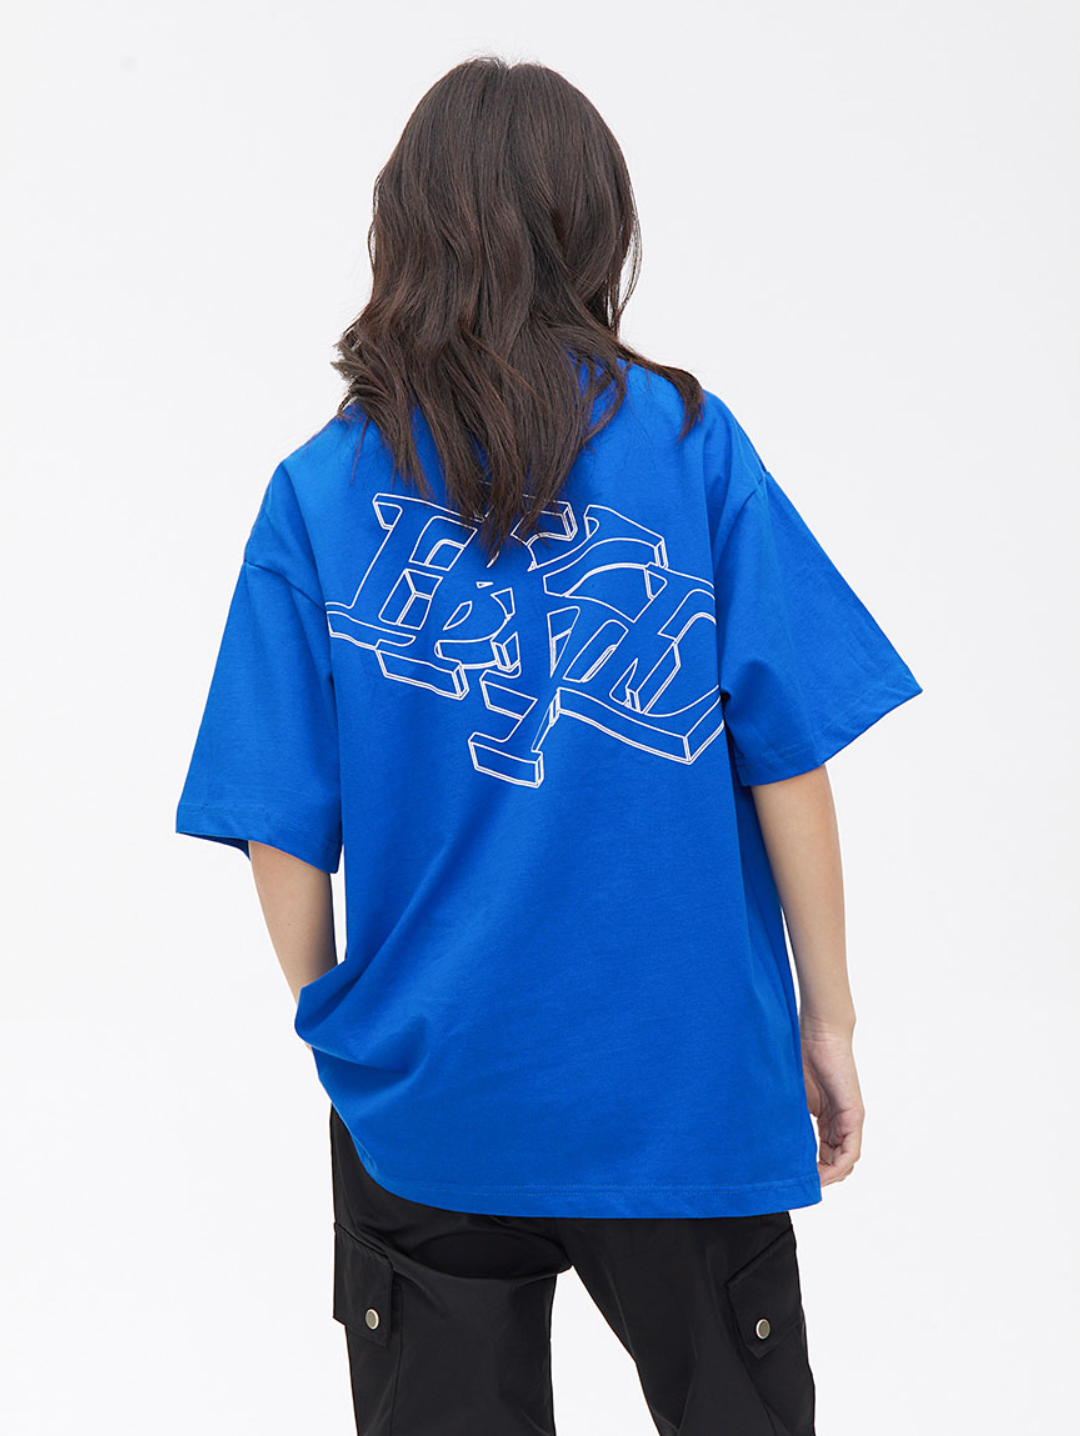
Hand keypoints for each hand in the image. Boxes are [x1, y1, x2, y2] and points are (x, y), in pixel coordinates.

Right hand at [800, 1020, 863, 1185]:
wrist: (819, 1031)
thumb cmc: (800, 1053)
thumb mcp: (789, 1093)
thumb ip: (786, 1114)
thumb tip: (763, 1137)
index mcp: (826, 1116)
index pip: (823, 1152)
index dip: (810, 1168)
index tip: (791, 1176)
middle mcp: (840, 1121)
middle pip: (835, 1161)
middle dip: (818, 1176)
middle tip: (797, 1184)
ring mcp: (849, 1119)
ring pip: (845, 1161)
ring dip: (828, 1176)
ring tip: (808, 1183)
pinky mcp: (854, 1115)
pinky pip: (851, 1151)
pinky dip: (838, 1167)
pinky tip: (821, 1174)